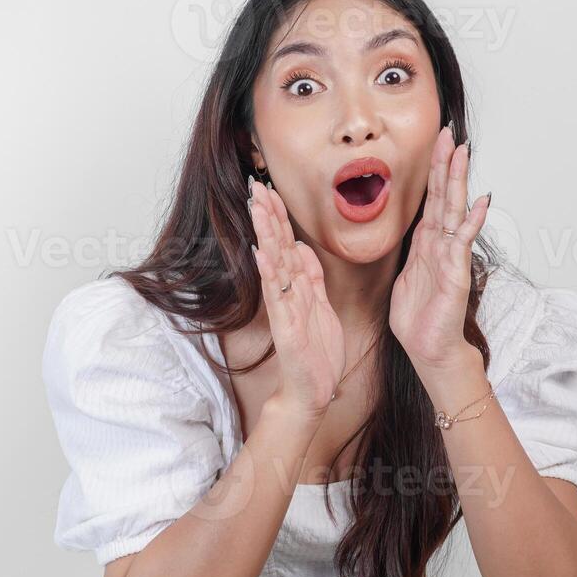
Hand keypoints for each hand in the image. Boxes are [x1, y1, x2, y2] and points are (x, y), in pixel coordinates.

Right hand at [249, 178, 344, 418]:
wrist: (313, 390)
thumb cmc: (315, 352)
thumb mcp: (320, 305)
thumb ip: (311, 276)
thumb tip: (300, 245)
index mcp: (297, 287)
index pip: (286, 243)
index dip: (278, 216)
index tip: (269, 189)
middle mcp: (287, 293)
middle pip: (276, 247)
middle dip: (267, 216)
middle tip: (256, 186)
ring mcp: (284, 309)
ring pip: (274, 265)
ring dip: (266, 234)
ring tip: (257, 208)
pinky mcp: (286, 327)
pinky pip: (277, 296)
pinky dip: (270, 274)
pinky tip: (262, 253)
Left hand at [390, 127, 489, 369]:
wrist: (429, 348)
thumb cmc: (418, 317)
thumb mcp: (405, 276)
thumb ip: (411, 252)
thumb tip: (409, 232)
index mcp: (425, 243)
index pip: (430, 198)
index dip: (432, 171)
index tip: (435, 143)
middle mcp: (440, 243)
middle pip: (444, 195)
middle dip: (446, 164)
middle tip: (450, 133)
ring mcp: (451, 255)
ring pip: (454, 210)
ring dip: (459, 181)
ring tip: (464, 153)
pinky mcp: (456, 271)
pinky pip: (463, 241)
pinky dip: (472, 221)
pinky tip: (481, 202)